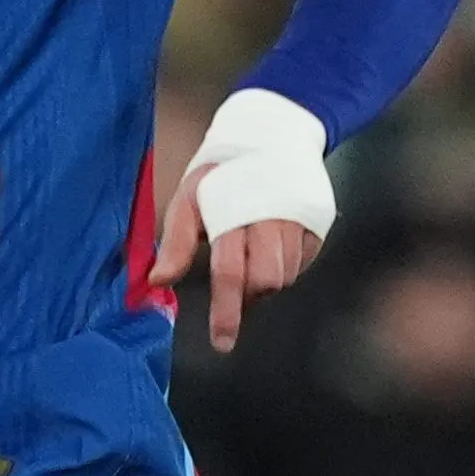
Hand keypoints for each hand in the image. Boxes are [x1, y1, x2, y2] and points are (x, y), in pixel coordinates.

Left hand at [158, 88, 332, 353]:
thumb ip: (176, 242)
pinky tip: (271, 246)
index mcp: (233, 214)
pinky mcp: (317, 223)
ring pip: (286, 276)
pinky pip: (302, 263)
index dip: (226, 312)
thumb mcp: (189, 198)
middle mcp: (271, 220)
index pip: (230, 274)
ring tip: (251, 256)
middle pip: (265, 282)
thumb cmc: (220, 172)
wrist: (271, 134)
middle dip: (248, 296)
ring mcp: (298, 221)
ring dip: (266, 281)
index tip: (221, 341)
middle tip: (235, 288)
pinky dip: (286, 265)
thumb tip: (158, 281)